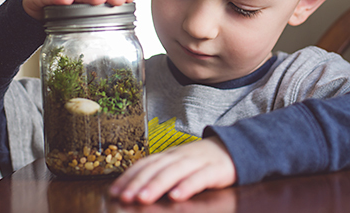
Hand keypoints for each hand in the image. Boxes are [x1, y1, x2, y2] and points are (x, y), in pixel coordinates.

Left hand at [109, 136, 236, 203]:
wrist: (234, 149)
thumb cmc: (200, 162)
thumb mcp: (178, 165)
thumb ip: (160, 174)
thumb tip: (134, 189)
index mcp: (169, 156)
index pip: (145, 164)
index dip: (129, 177)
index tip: (114, 191)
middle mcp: (180, 156)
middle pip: (156, 168)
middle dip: (138, 183)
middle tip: (125, 197)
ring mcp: (197, 161)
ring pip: (174, 172)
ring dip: (157, 185)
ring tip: (143, 198)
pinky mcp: (215, 170)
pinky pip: (199, 178)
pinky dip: (187, 186)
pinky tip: (177, 196)